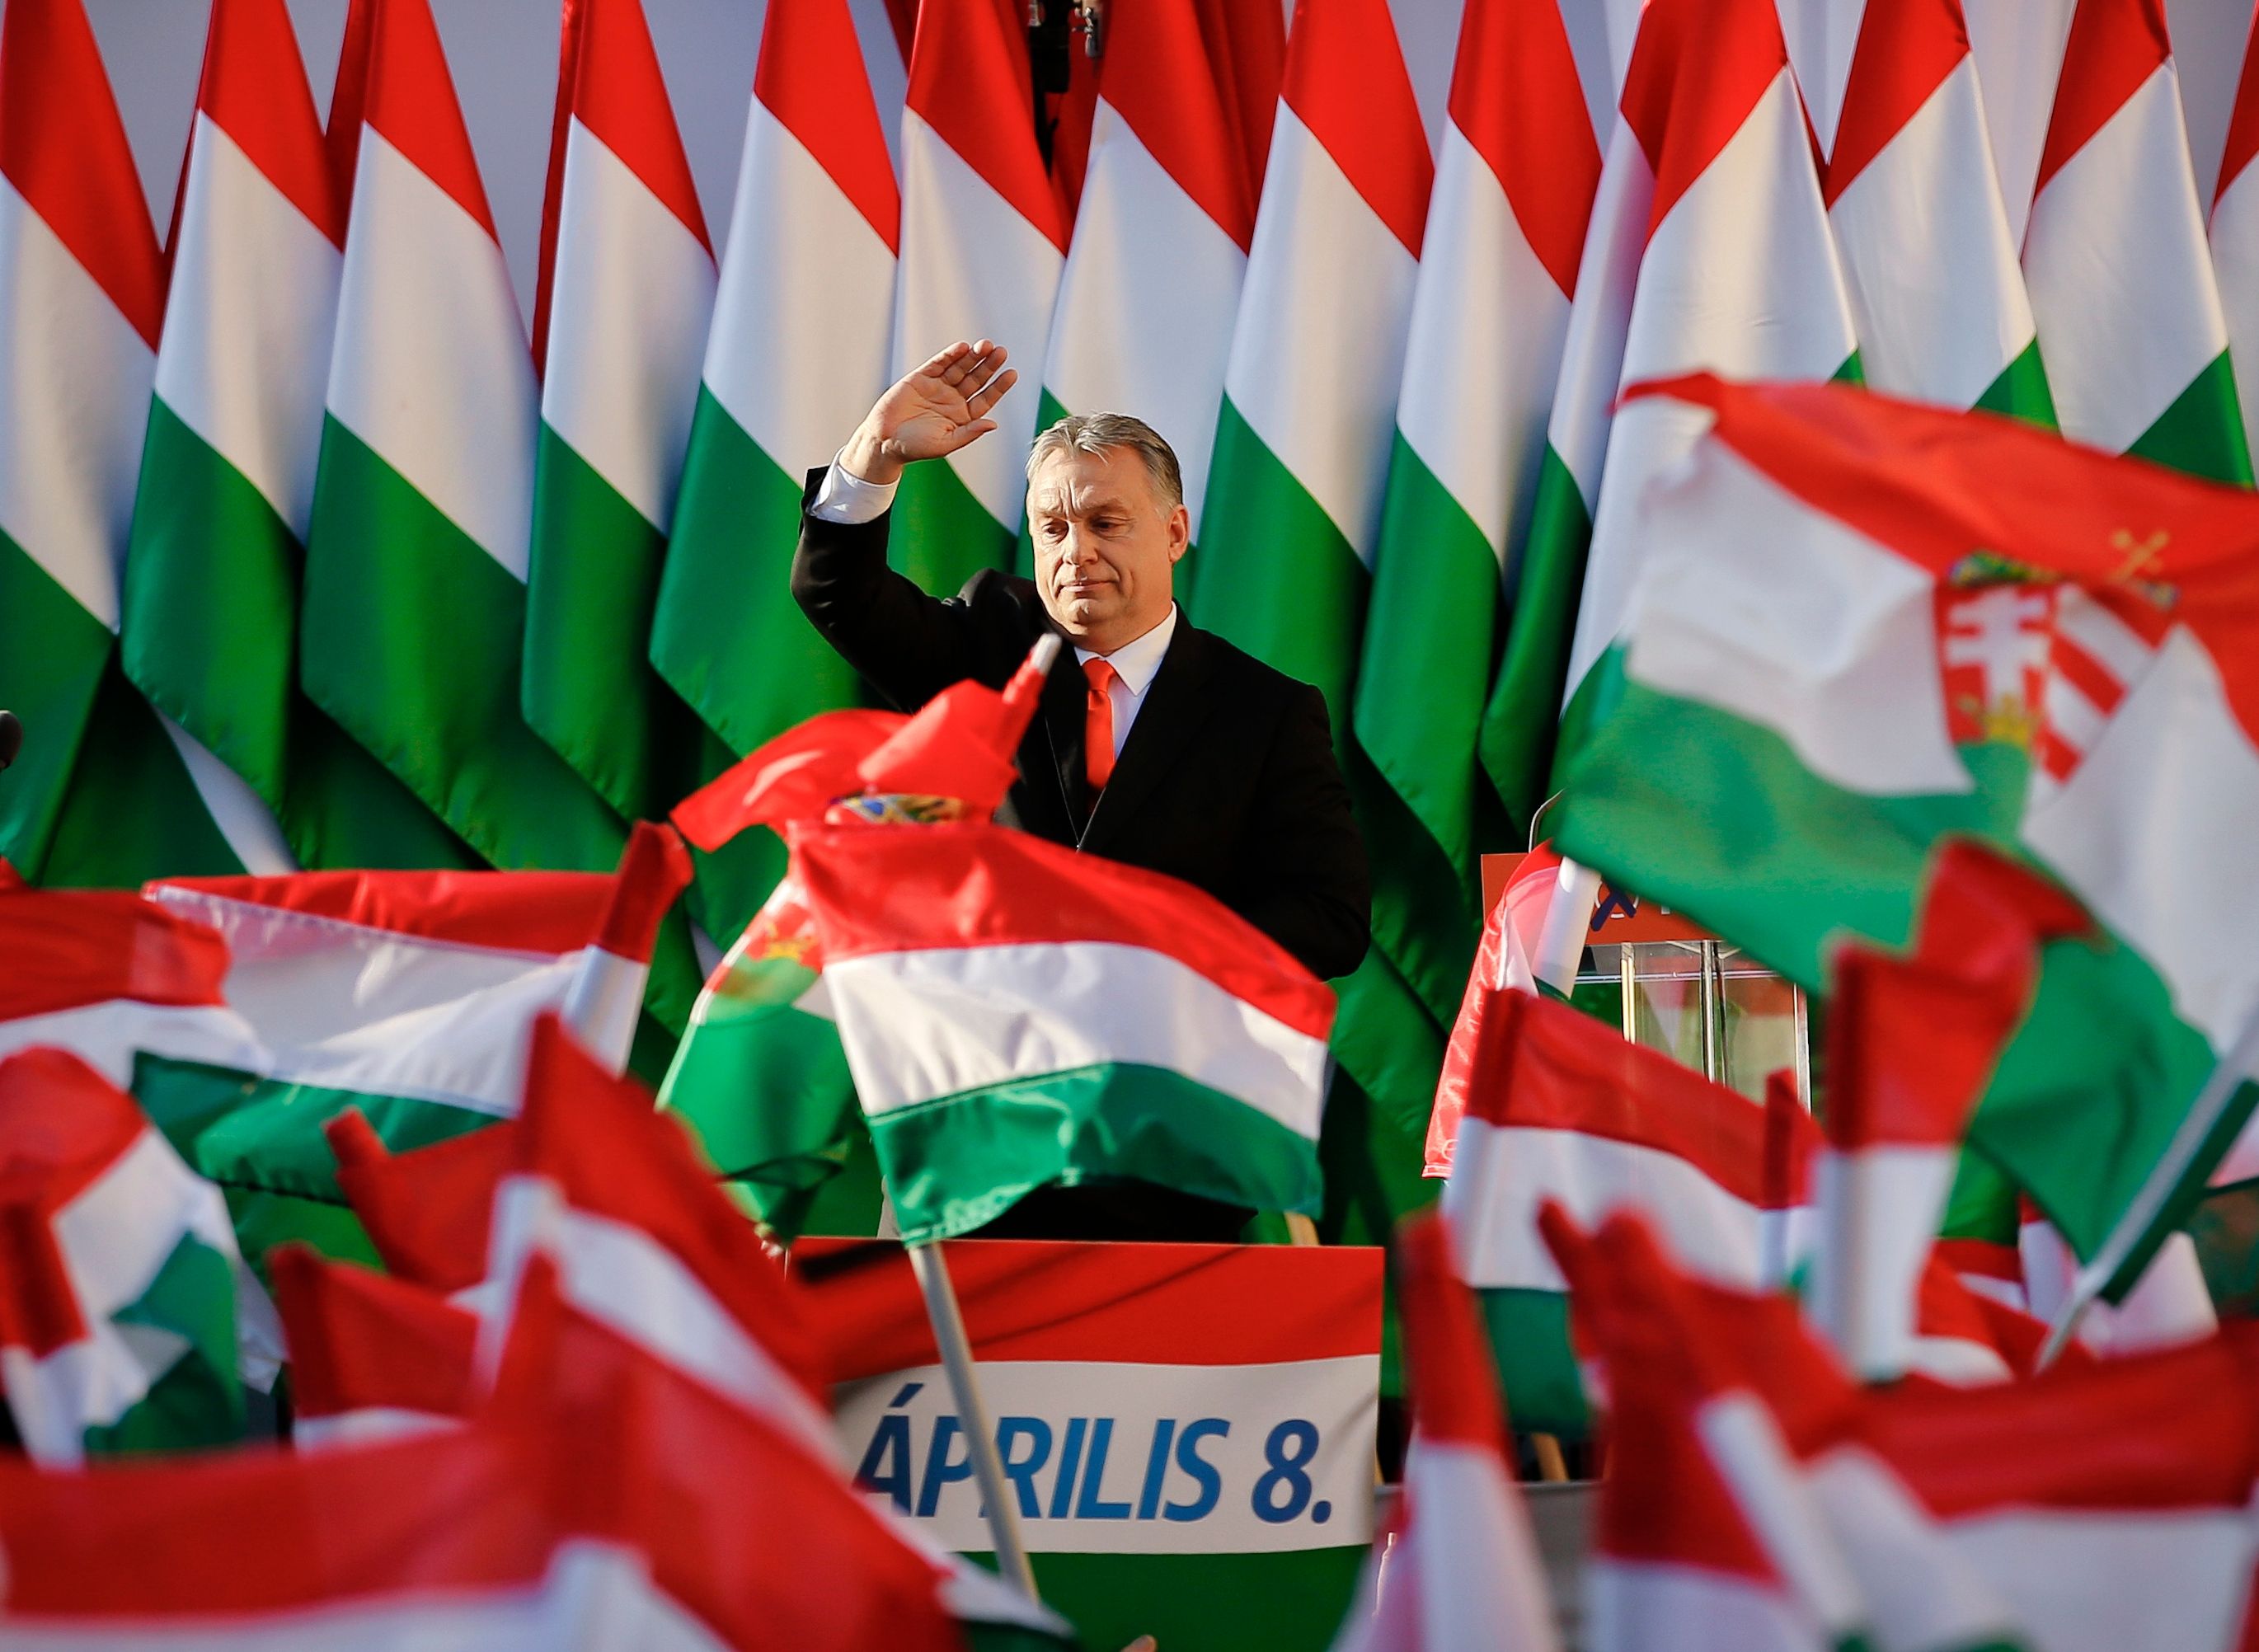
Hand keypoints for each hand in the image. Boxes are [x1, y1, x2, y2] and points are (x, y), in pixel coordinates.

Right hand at [840, 341, 1017, 486]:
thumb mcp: (945, 443)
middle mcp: (953, 399)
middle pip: (976, 379)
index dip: (999, 386)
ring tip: (985, 345)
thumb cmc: (915, 447)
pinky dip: (950, 355)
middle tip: (1001, 352)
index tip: (1012, 373)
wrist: (884, 440)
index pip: (985, 398)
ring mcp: (937, 387)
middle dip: (988, 366)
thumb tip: (993, 424)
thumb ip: (969, 433)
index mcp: (962, 416)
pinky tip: (962, 348)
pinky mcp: (921, 378)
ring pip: (960, 368)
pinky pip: (939, 363)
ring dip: (972, 356)